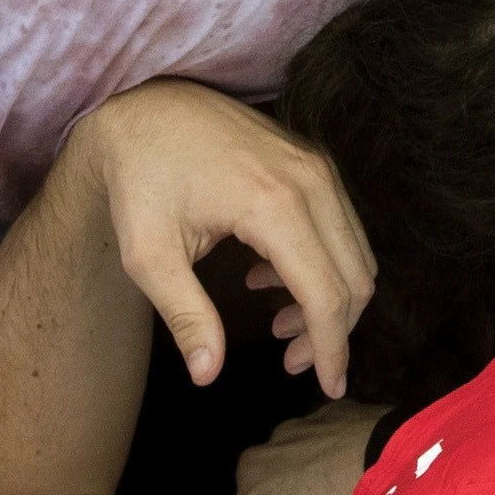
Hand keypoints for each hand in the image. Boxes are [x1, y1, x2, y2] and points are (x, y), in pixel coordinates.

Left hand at [68, 80, 375, 395]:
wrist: (140, 108)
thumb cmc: (139, 179)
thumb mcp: (148, 254)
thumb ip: (185, 316)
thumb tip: (207, 375)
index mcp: (274, 204)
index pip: (326, 294)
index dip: (332, 348)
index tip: (328, 387)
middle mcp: (309, 180)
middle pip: (355, 276)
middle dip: (334, 331)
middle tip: (291, 362)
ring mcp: (315, 165)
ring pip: (355, 252)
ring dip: (330, 299)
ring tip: (279, 326)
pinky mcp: (310, 160)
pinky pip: (341, 225)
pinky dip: (323, 264)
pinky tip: (268, 278)